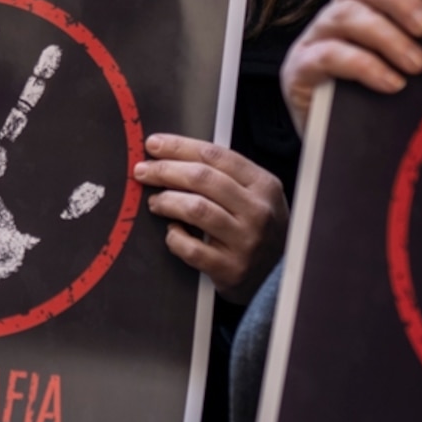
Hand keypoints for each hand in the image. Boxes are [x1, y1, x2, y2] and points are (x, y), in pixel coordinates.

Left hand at [137, 137, 286, 298]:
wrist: (277, 276)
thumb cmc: (260, 229)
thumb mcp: (256, 195)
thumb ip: (225, 175)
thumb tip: (173, 156)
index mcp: (263, 185)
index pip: (215, 155)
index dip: (179, 146)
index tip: (154, 145)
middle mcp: (257, 211)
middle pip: (202, 178)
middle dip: (165, 170)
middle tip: (144, 171)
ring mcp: (245, 241)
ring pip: (196, 209)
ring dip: (167, 201)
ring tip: (156, 202)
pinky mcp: (230, 268)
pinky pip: (191, 248)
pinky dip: (174, 238)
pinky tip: (172, 233)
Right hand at [281, 0, 421, 127]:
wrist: (340, 149)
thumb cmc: (375, 101)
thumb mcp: (403, 65)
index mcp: (363, 5)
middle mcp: (337, 15)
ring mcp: (316, 39)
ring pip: (346, 15)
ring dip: (386, 36)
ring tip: (417, 63)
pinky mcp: (300, 69)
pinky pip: (328, 55)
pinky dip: (364, 65)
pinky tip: (390, 81)